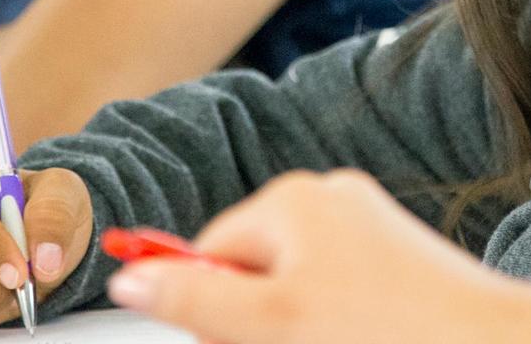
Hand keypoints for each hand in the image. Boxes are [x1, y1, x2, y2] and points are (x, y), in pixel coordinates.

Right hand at [107, 169, 498, 343]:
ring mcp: (369, 227)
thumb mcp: (269, 323)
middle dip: (257, 321)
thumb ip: (194, 300)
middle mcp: (330, 200)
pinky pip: (339, 292)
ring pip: (298, 288)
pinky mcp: (398, 259)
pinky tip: (357, 341)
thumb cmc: (387, 330)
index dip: (210, 307)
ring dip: (295, 328)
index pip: (211, 250)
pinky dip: (334, 324)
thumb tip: (132, 281)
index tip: (230, 341)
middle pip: (254, 269)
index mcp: (292, 199)